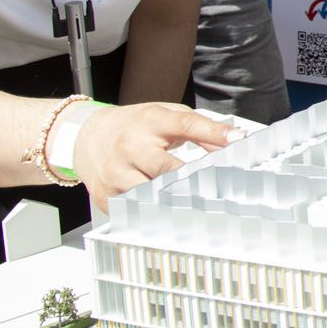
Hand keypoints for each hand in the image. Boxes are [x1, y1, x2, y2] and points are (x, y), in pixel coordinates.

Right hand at [72, 102, 235, 210]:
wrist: (88, 137)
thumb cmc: (133, 127)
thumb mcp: (165, 117)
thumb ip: (199, 129)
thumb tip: (233, 142)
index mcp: (149, 121)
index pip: (186, 124)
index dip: (214, 133)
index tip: (238, 140)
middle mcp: (130, 146)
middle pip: (170, 169)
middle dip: (193, 178)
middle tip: (211, 185)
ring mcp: (115, 173)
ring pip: (153, 195)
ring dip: (171, 198)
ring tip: (184, 197)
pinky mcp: (105, 196)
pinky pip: (136, 210)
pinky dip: (151, 210)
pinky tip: (158, 206)